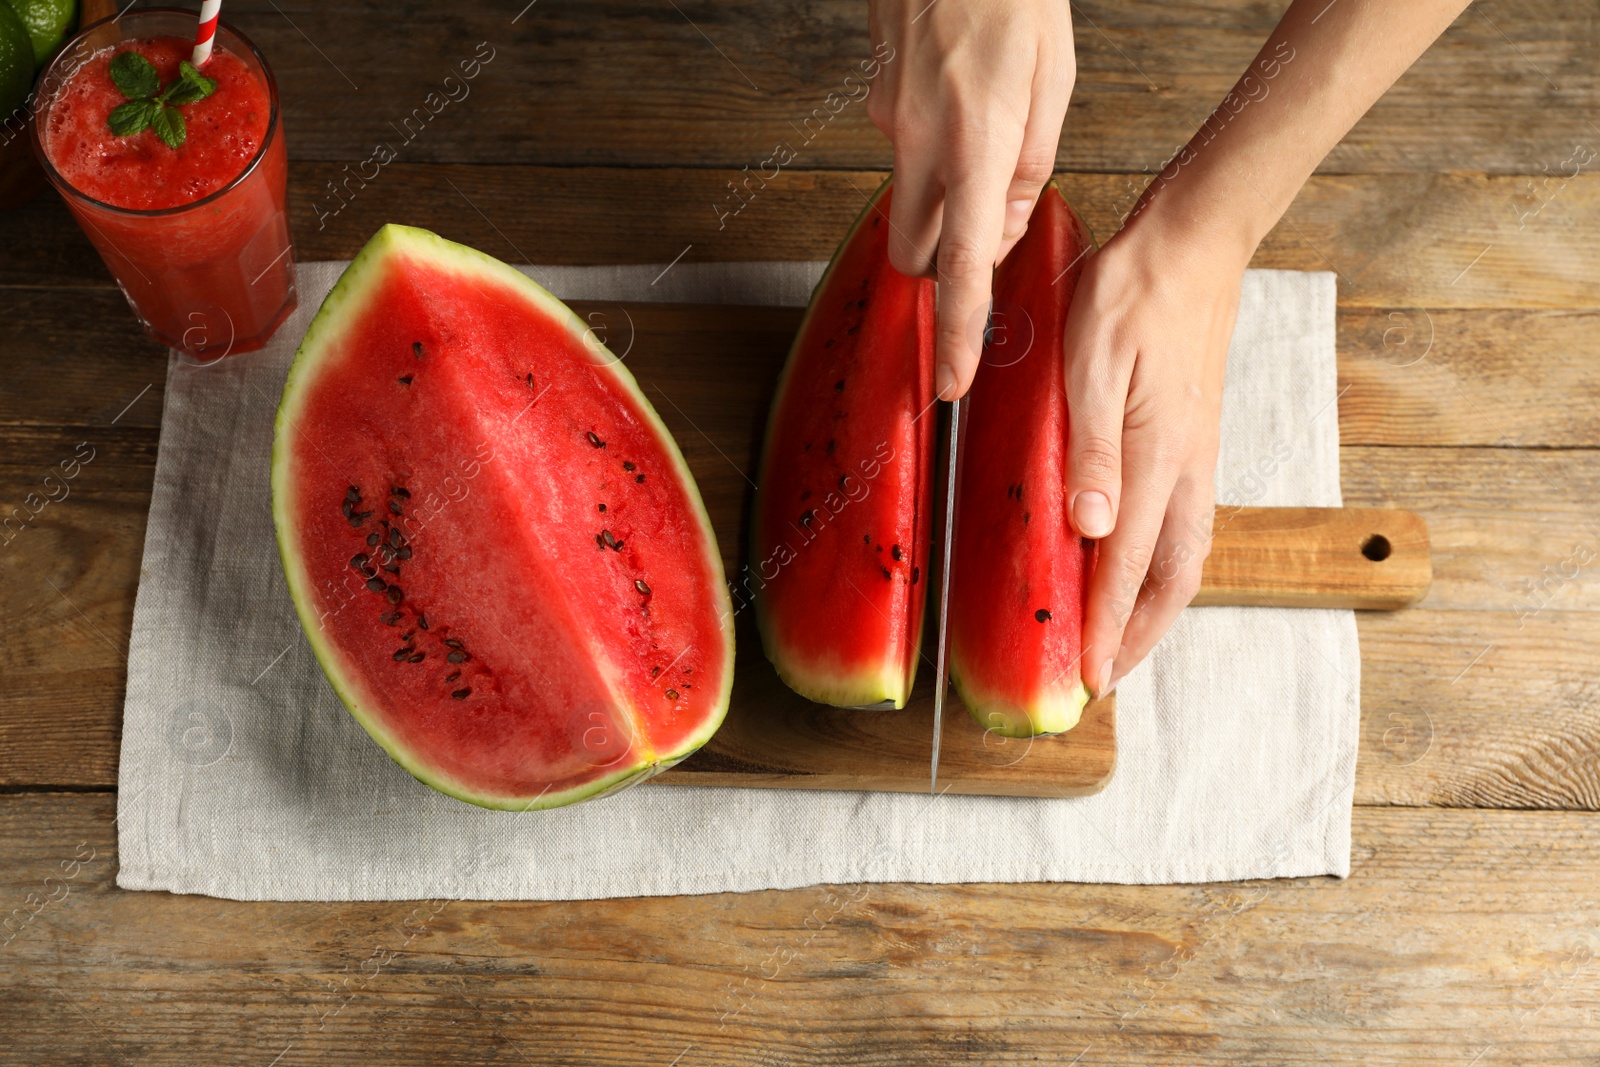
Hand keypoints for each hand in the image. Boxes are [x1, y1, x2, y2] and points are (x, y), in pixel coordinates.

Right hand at [866, 0, 1074, 398]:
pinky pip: (901, 155)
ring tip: (977, 144)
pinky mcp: (876, 102)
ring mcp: (888, 123)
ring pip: (905, 204)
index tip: (954, 379)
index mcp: (973, 144)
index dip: (959, 332)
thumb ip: (1026, 170)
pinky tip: (957, 104)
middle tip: (983, 227)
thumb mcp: (1050, 84)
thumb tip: (1002, 230)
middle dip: (941, 263)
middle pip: (913, 252)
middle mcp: (918, 142)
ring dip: (937, 205)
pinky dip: (930, 154)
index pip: (961, 266)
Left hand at [1062, 204, 1249, 695]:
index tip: (1089, 675)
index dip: (1107, 625)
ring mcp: (1196, 455)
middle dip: (1140, 634)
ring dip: (1156, 605)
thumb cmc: (1132, 293)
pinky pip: (1185, 523)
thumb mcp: (1093, 363)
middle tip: (1107, 676)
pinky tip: (1138, 564)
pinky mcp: (1194, 439)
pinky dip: (1163, 564)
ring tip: (1124, 638)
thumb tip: (1093, 530)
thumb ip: (1092, 448)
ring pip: (1185, 554)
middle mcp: (1185, 468)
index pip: (1127, 565)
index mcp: (1157, 457)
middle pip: (1172, 577)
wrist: (1193, 242)